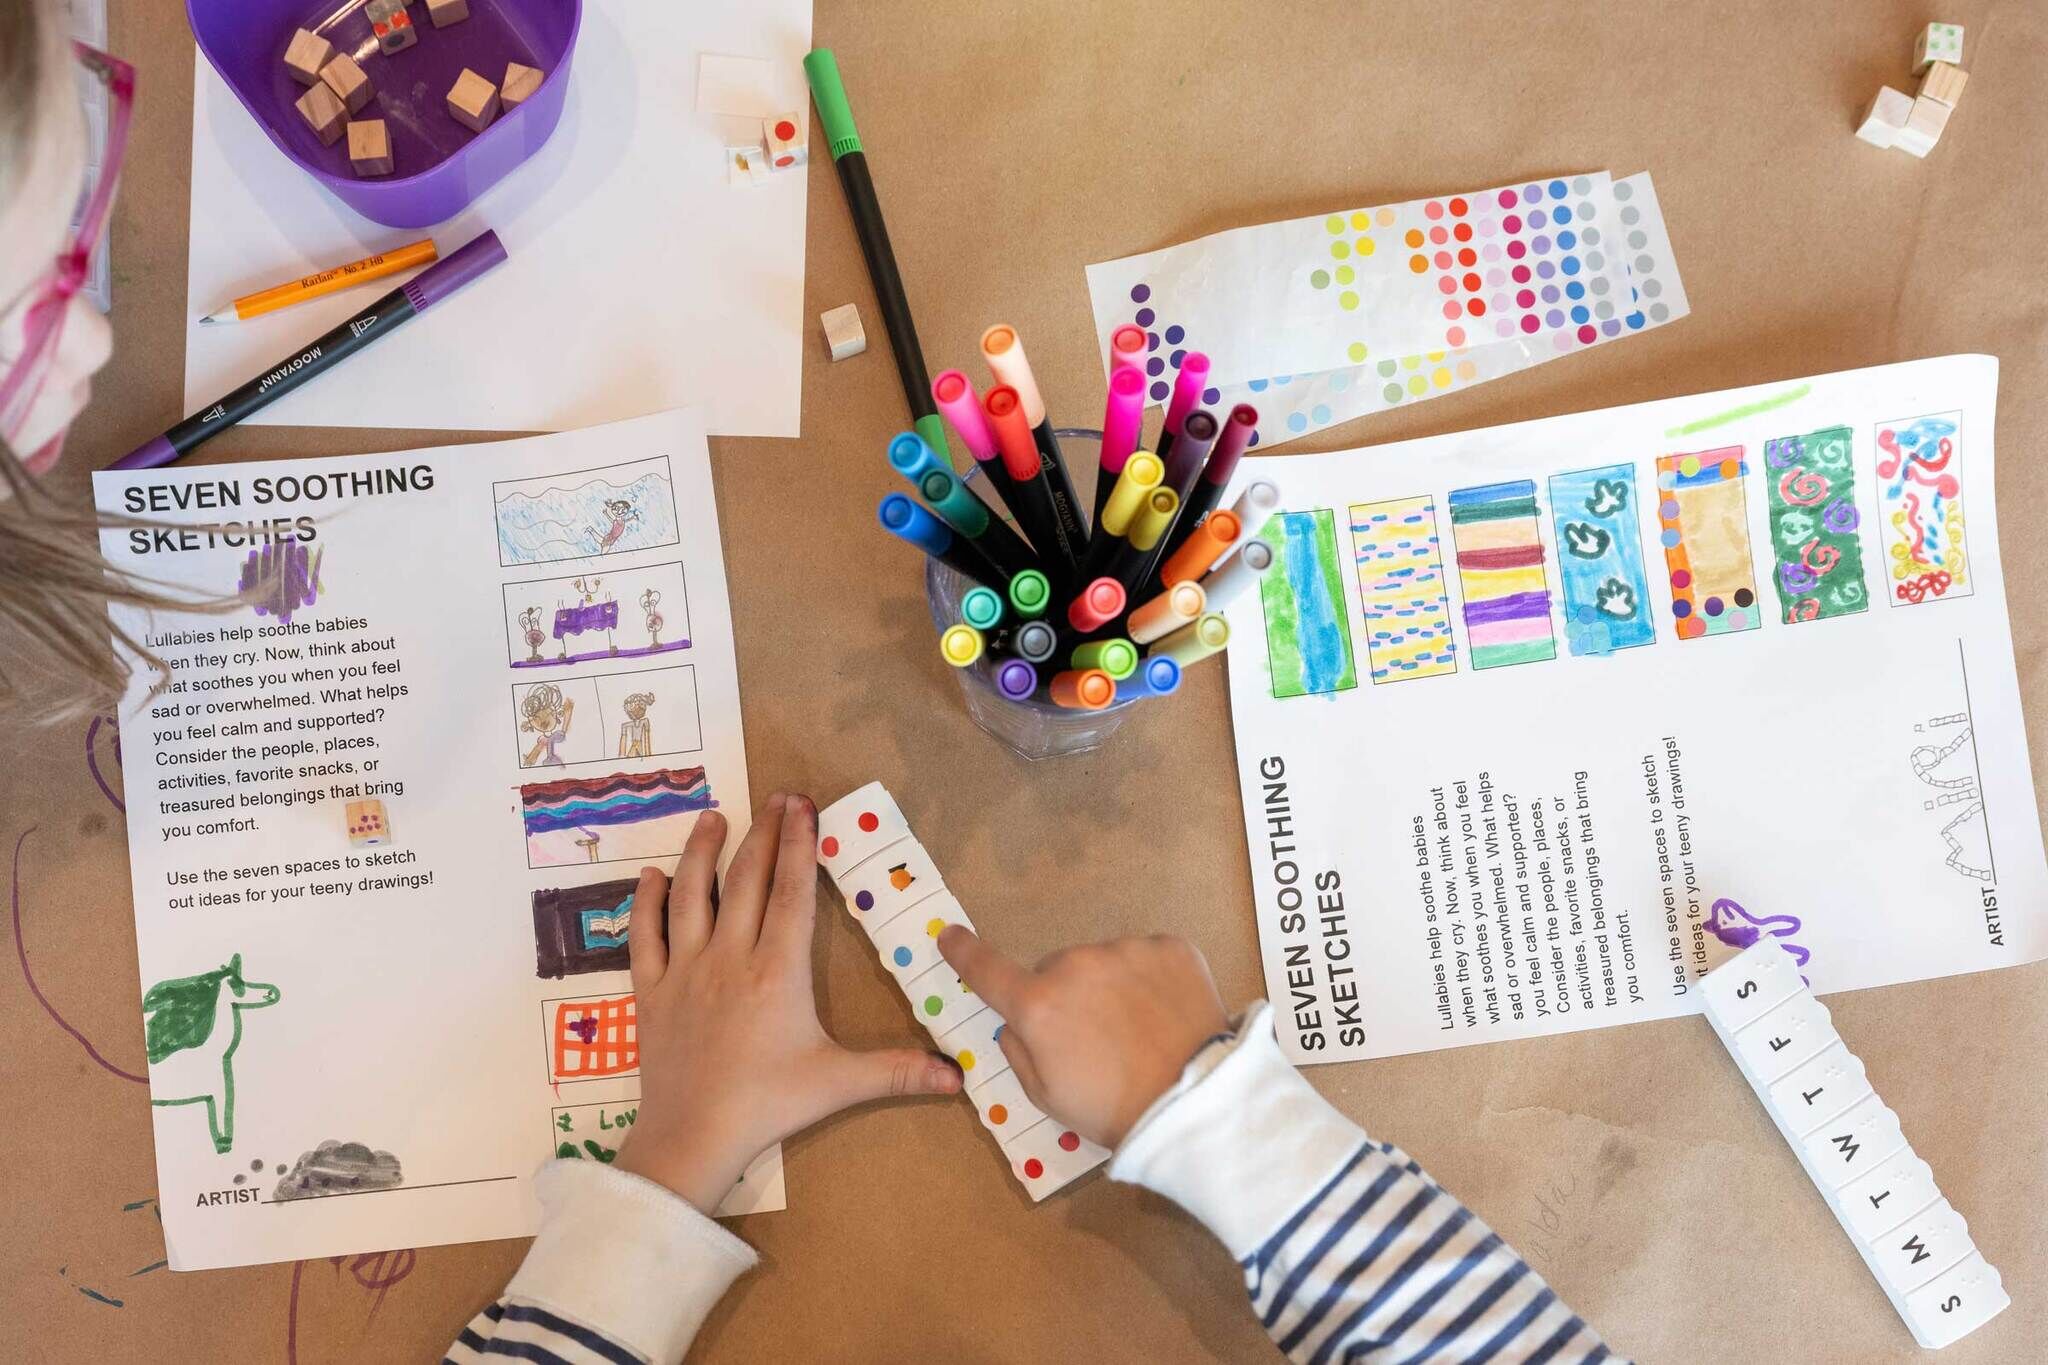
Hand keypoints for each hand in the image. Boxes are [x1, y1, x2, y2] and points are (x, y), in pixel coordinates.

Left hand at [614, 793, 961, 1212]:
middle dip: (763, 833)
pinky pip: (643, 935)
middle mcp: (730, 957)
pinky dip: (645, 901)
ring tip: (714, 818)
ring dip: (702, 852)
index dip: (799, 844)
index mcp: (778, 971)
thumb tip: (958, 1076)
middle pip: (746, 880)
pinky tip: (649, 875)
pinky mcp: (650, 991)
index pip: (792, 892)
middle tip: (775, 797)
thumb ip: (898, 1071)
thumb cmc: (769, 1105)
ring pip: (690, 895)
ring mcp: (684, 970)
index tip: (803, 804)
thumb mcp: (839, 1083)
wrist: (692, 1138)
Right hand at [937, 929, 1228, 1148]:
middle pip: (1057, 971)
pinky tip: (1166, 1014)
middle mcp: (1076, 965)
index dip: (965, 952)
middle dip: (1066, 996)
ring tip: (1139, 1031)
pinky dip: (1152, 981)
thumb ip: (1020, 1050)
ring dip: (1111, 987)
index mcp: (1038, 1005)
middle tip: (1095, 1040)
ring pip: (1104, 962)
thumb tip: (1017, 1021)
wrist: (1196, 1102)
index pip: (988, 969)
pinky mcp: (1170, 947)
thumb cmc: (1114, 1109)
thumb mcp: (1046, 1097)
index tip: (950, 935)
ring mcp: (1127, 950)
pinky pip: (1147, 957)